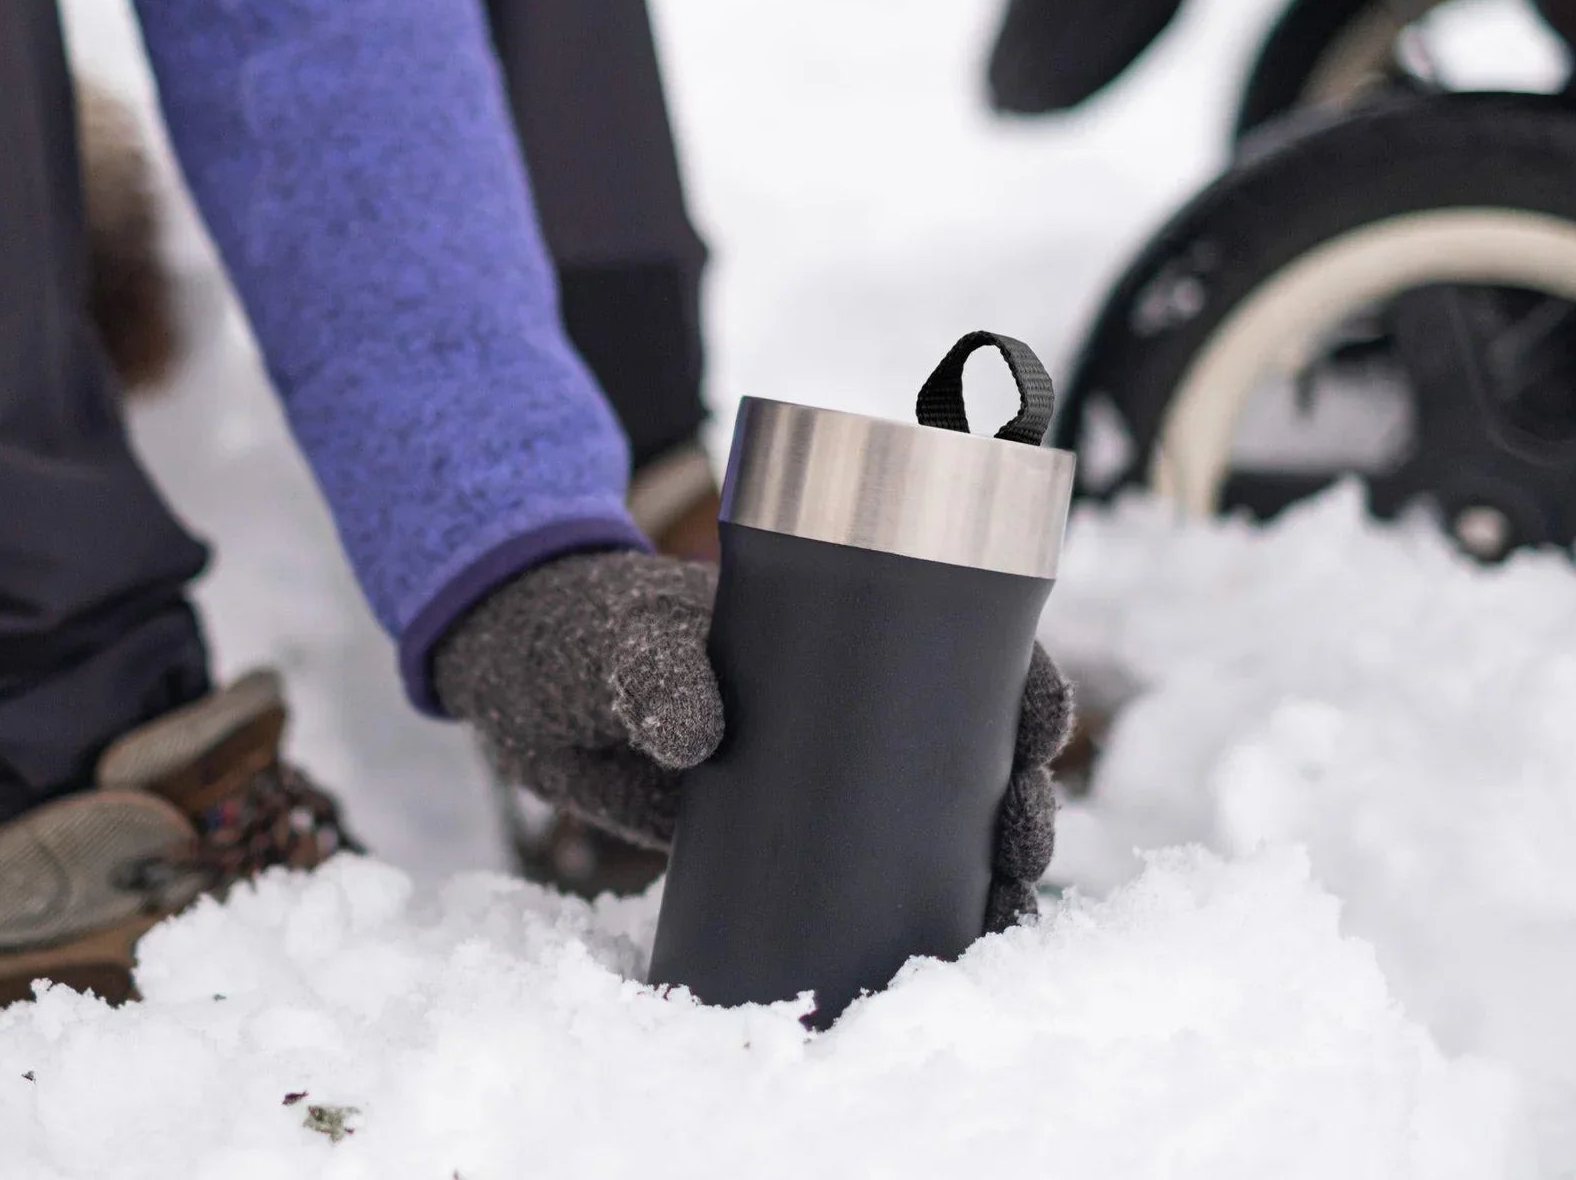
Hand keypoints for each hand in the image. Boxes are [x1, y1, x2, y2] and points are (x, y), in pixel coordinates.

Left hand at [432, 550, 1071, 926]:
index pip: (968, 642)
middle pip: (976, 743)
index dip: (1024, 681)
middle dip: (1023, 794)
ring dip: (990, 863)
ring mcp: (822, 770)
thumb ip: (656, 671)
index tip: (1042, 729)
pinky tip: (944, 948)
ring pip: (939, 815)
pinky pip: (870, 870)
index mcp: (844, 626)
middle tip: (1020, 846)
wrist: (532, 682)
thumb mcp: (627, 640)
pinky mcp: (782, 835)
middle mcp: (852, 699)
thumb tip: (700, 738)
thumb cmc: (594, 631)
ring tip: (1001, 914)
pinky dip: (917, 907)